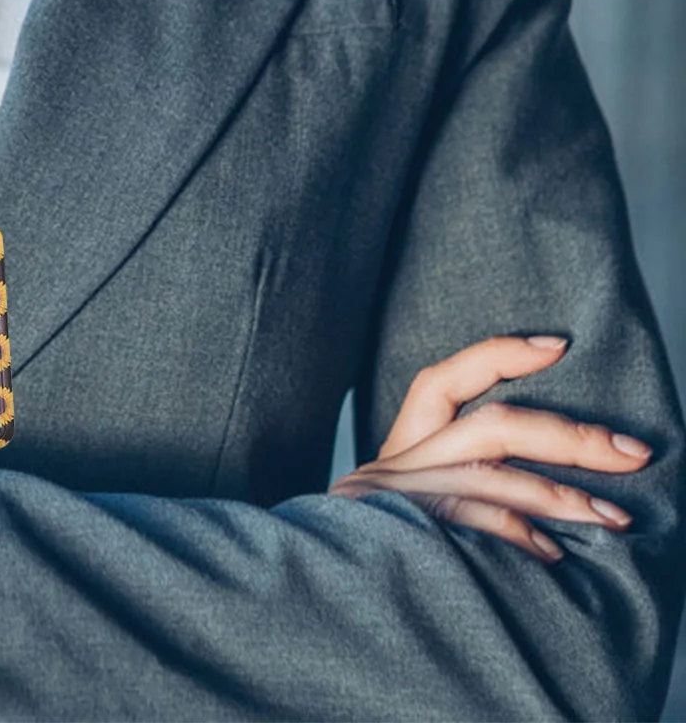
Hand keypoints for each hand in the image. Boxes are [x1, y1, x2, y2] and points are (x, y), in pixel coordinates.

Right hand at [328, 334, 651, 561]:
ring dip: (563, 495)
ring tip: (615, 516)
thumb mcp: (406, 516)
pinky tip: (553, 554)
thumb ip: (457, 493)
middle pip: (490, 428)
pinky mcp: (404, 532)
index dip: (498, 356)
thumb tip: (542, 492)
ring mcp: (399, 499)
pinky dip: (519, 534)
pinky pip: (473, 522)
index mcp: (399, 452)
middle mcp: (396, 465)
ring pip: (493, 474)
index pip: (440, 382)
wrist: (309, 595)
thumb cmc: (370, 556)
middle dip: (570, 437)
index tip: (558, 345)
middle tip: (632, 451)